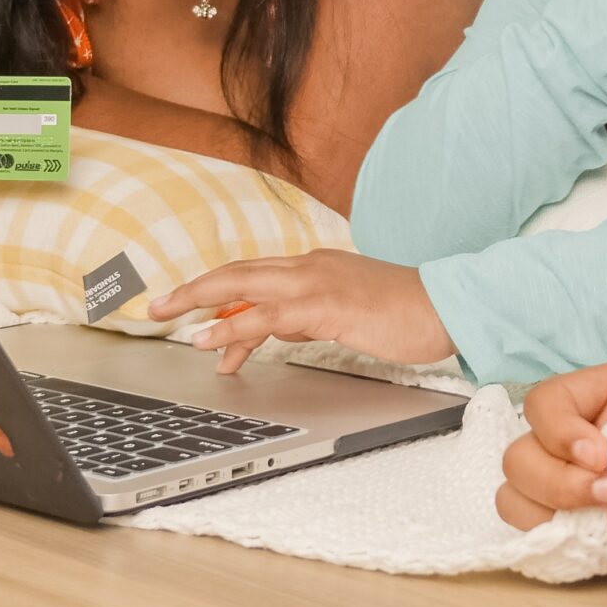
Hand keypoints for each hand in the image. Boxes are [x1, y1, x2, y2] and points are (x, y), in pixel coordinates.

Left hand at [147, 249, 454, 373]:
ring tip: (169, 318)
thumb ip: (309, 317)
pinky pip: (267, 315)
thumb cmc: (406, 313)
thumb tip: (276, 330)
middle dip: (194, 289)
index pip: (254, 276)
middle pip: (237, 272)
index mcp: (316, 266)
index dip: (216, 290)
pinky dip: (233, 326)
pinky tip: (210, 339)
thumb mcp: (348, 314)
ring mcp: (317, 282)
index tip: (189, 309)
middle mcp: (310, 266)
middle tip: (158, 307)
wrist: (448, 306)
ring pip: (243, 285)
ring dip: (200, 301)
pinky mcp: (326, 305)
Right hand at [496, 361, 606, 527]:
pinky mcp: (579, 522)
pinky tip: (598, 538)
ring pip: (517, 497)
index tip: (600, 457)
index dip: (560, 431)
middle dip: (555, 481)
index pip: (544, 403)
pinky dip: (556, 536)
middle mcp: (576, 439)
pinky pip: (539, 532)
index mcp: (602, 397)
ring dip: (552, 510)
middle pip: (519, 457)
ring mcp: (571, 483)